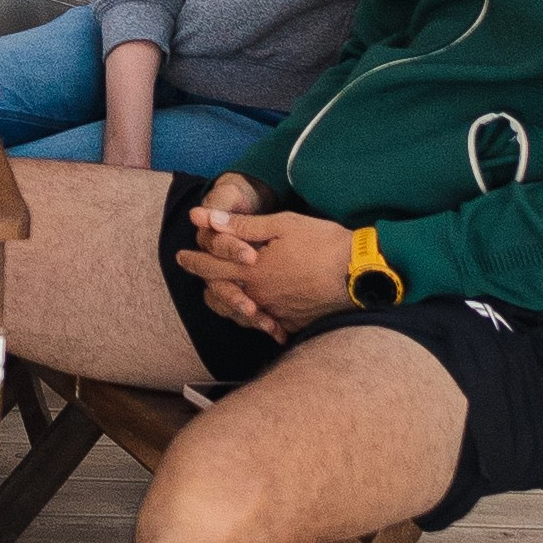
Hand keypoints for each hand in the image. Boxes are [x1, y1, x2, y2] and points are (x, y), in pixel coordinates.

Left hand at [175, 203, 349, 340]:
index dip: (193, 260)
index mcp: (253, 271)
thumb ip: (241, 225)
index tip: (179, 256)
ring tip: (222, 291)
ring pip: (243, 310)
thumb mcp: (281, 225)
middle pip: (222, 290)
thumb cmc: (324, 243)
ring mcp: (278, 313)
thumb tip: (204, 219)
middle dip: (205, 279)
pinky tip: (258, 312)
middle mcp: (260, 296)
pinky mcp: (295, 324)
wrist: (363, 273)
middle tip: (194, 271)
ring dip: (229, 299)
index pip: (211, 266)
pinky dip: (259, 316)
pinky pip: (269, 323)